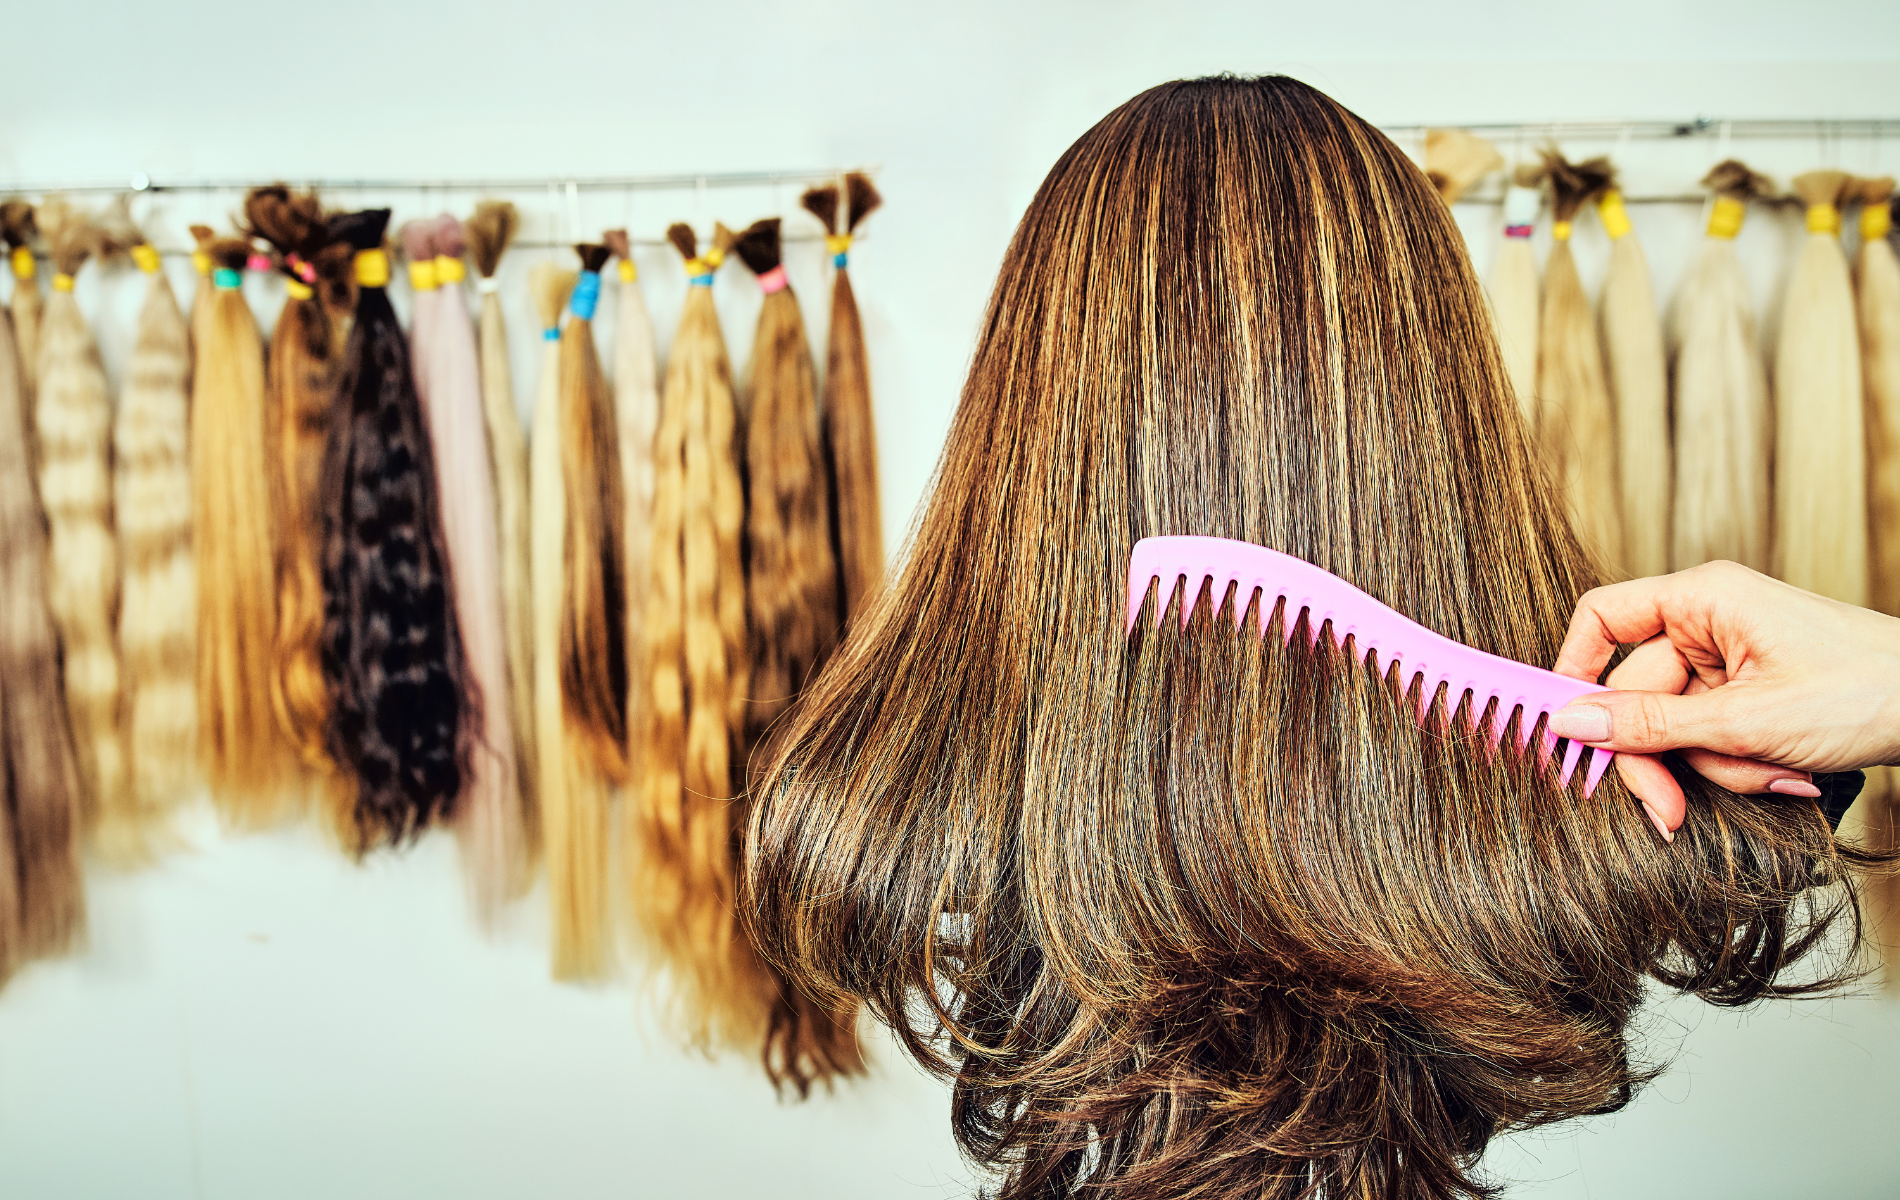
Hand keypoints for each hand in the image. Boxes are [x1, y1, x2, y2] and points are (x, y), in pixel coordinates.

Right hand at [1546, 560, 1899, 840]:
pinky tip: (1784, 773)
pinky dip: (1740, 765)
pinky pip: (1711, 737)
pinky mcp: (1751, 694)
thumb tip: (1571, 723)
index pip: (1603, 618)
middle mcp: (1709, 624)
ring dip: (1714, 766)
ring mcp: (1731, 661)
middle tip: (1666, 810)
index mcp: (1702, 599)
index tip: (1565, 726)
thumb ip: (1651, 725)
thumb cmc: (1867, 691)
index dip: (1573, 669)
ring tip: (1771, 774)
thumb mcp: (1747, 720)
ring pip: (1675, 727)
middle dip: (1659, 756)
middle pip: (1636, 694)